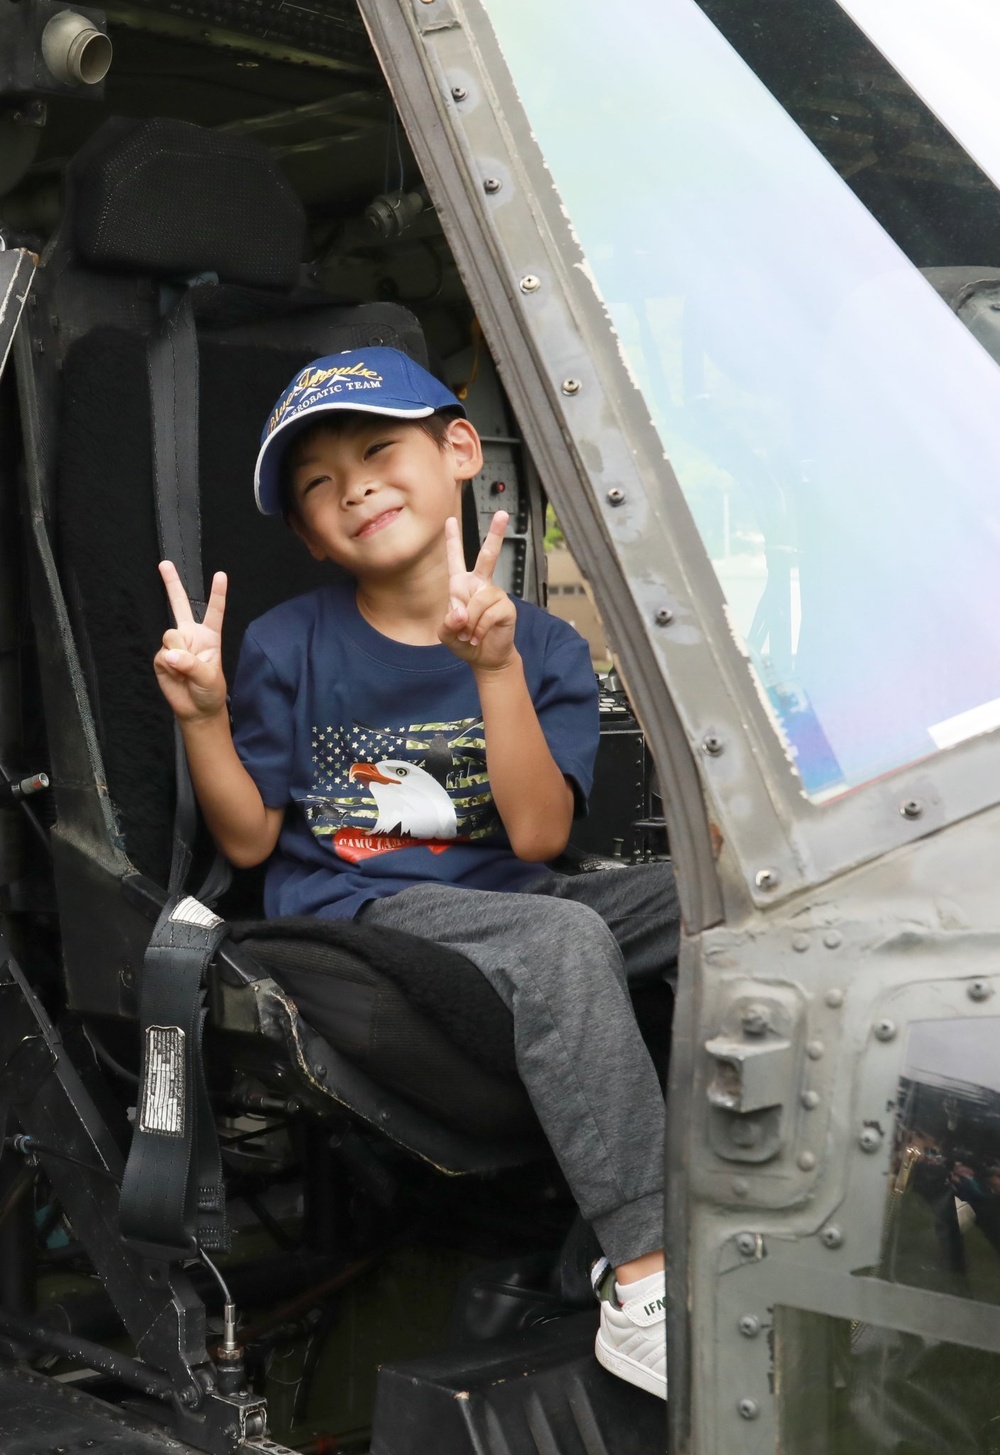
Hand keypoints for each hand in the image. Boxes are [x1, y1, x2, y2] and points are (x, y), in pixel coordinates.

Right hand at [153, 561, 228, 722]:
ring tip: (185, 670)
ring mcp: (175, 644)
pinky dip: (168, 665)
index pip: (214, 612)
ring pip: (170, 635)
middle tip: (164, 564)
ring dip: (177, 653)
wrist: (196, 709)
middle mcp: (191, 635)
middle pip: (180, 605)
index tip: (221, 575)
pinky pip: (162, 654)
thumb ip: (192, 664)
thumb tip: (170, 654)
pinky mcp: (161, 657)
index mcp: (210, 636)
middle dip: (171, 584)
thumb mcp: (209, 678)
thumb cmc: (210, 691)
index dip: (217, 594)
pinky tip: (175, 674)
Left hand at [439, 511, 515, 670]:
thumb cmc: (465, 642)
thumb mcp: (446, 633)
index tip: (449, 520)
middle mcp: (480, 585)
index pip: (456, 559)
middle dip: (496, 534)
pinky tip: (479, 636)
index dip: (452, 540)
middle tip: (503, 514)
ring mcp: (495, 595)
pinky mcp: (506, 607)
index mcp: (462, 585)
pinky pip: (487, 614)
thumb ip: (448, 622)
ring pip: (477, 601)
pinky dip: (479, 629)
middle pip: (488, 556)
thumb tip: (462, 612)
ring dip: (469, 623)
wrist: (485, 658)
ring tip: (470, 635)